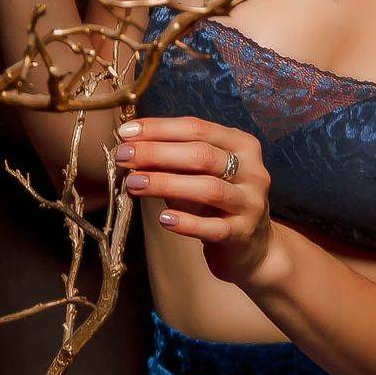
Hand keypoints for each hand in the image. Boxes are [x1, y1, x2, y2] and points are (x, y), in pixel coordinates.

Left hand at [113, 115, 278, 289]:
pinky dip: (185, 222)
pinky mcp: (243, 233)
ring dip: (166, 184)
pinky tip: (163, 219)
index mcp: (242, 145)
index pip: (197, 128)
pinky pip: (212, 227)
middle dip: (157, 153)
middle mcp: (252, 170)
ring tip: (133, 184)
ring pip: (207, 188)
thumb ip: (173, 160)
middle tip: (123, 156)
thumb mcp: (199, 175)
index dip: (159, 129)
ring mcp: (250, 203)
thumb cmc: (218, 203)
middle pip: (202, 155)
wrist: (252, 246)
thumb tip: (132, 148)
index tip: (126, 133)